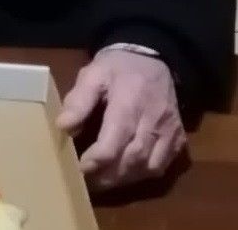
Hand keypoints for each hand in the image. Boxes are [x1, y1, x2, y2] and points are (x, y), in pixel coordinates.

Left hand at [56, 49, 185, 189]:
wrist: (152, 58)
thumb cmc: (117, 67)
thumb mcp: (92, 74)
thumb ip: (78, 100)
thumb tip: (62, 126)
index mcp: (129, 103)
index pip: (115, 140)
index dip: (96, 160)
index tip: (78, 168)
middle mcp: (153, 121)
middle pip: (132, 158)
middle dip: (108, 175)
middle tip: (86, 182)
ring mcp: (169, 131)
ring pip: (149, 166)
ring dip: (124, 178)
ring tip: (101, 181)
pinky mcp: (178, 137)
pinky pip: (162, 165)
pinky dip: (142, 174)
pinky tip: (124, 174)